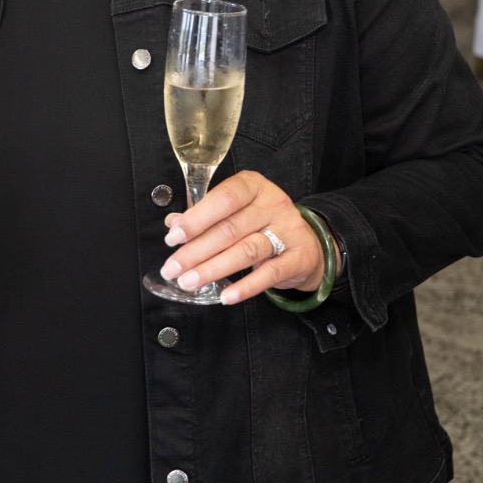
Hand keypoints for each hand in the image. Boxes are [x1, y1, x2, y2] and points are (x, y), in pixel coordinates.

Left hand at [158, 171, 326, 304]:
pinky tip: (226, 296)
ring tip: (189, 281)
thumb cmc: (264, 223)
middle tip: (173, 268)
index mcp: (253, 186)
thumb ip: (206, 216)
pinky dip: (245, 287)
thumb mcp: (238, 211)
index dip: (196, 218)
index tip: (173, 237)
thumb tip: (174, 224)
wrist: (310, 243)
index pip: (224, 198)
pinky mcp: (299, 257)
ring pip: (246, 250)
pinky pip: (269, 274)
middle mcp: (272, 204)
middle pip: (229, 228)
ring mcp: (288, 230)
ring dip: (213, 269)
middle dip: (195, 251)